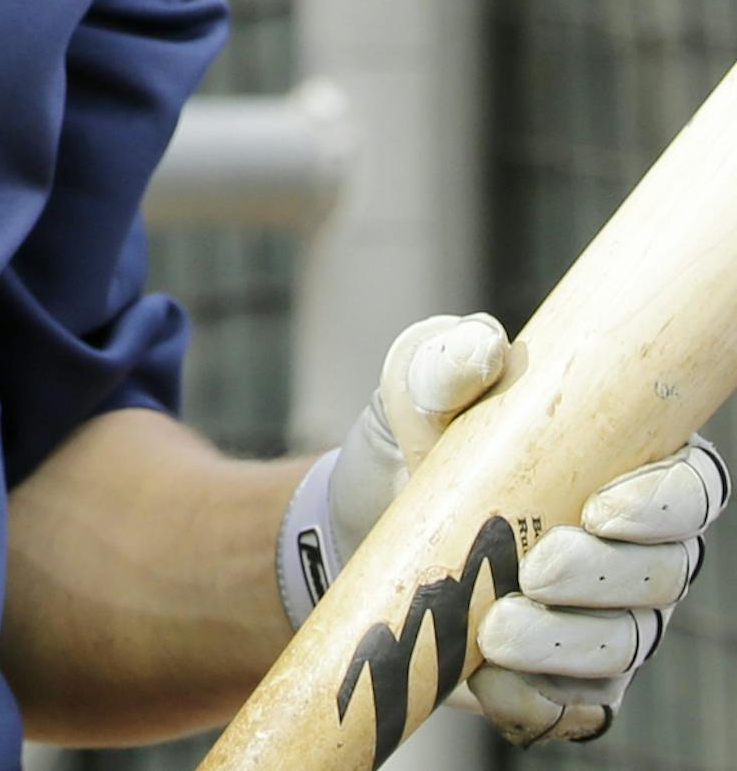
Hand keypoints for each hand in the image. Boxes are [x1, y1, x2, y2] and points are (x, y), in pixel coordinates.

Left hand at [278, 313, 728, 745]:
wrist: (364, 518)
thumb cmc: (418, 435)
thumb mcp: (419, 382)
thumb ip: (446, 357)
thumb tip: (482, 351)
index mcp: (628, 462)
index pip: (693, 486)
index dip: (666, 504)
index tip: (603, 507)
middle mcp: (636, 547)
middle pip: (667, 573)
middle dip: (607, 576)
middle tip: (536, 567)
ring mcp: (606, 617)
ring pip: (626, 645)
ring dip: (567, 642)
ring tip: (498, 626)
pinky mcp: (563, 678)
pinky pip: (579, 706)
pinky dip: (538, 697)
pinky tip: (493, 679)